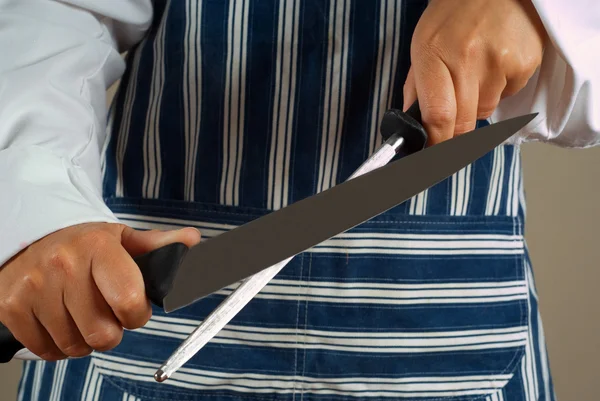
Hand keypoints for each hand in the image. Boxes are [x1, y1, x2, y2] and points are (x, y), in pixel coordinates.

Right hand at [0, 222, 200, 359]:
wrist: (32, 239)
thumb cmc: (85, 245)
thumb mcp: (123, 239)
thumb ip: (159, 245)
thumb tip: (192, 240)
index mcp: (98, 247)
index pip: (129, 300)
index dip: (137, 314)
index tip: (133, 308)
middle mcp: (63, 265)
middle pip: (102, 334)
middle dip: (112, 331)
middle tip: (106, 313)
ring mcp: (34, 287)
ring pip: (74, 346)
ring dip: (84, 338)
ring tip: (83, 314)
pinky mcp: (11, 307)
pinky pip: (45, 350)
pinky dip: (57, 344)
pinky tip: (61, 320)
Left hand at [403, 0, 547, 144]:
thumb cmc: (454, 14)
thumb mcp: (423, 44)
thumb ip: (417, 87)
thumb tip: (414, 125)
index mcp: (434, 54)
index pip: (437, 116)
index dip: (436, 145)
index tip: (433, 159)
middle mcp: (468, 60)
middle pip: (462, 124)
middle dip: (454, 133)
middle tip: (450, 123)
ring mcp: (499, 63)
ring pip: (484, 112)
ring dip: (476, 104)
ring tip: (475, 70)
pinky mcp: (524, 64)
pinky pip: (507, 95)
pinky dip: (499, 88)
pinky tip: (495, 62)